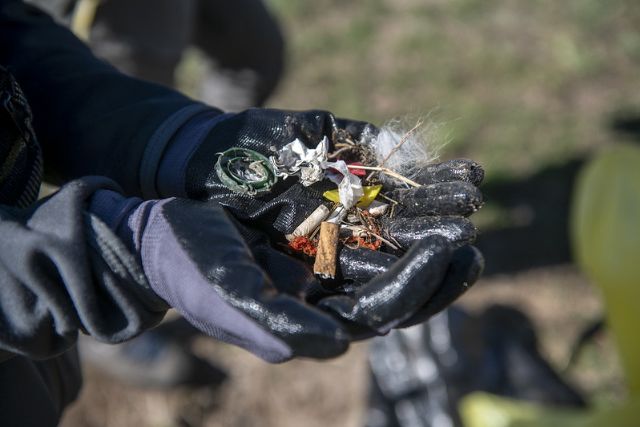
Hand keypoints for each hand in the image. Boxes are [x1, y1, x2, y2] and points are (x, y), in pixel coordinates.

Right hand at [157, 108, 484, 339]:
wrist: (160, 233)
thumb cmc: (189, 266)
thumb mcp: (228, 293)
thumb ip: (279, 323)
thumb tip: (337, 347)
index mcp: (311, 321)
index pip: (381, 310)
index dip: (419, 284)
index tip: (452, 250)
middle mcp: (326, 296)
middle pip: (398, 289)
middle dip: (437, 266)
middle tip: (470, 236)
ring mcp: (325, 264)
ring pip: (390, 256)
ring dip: (427, 236)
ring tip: (464, 210)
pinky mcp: (319, 233)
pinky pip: (369, 225)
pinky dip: (398, 210)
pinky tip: (422, 188)